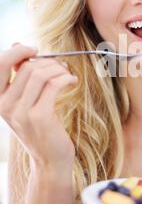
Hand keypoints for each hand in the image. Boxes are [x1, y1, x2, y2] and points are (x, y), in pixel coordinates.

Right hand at [0, 43, 77, 169]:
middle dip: (48, 61)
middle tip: (61, 66)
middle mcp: (5, 105)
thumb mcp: (23, 102)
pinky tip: (72, 81)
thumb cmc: (40, 128)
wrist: (50, 160)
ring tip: (67, 74)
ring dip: (59, 69)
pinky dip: (66, 78)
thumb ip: (19, 76)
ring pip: (41, 74)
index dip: (18, 50)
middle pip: (27, 67)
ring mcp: (21, 112)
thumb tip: (16, 43)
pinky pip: (53, 84)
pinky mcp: (40, 117)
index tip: (35, 49)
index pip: (0, 63)